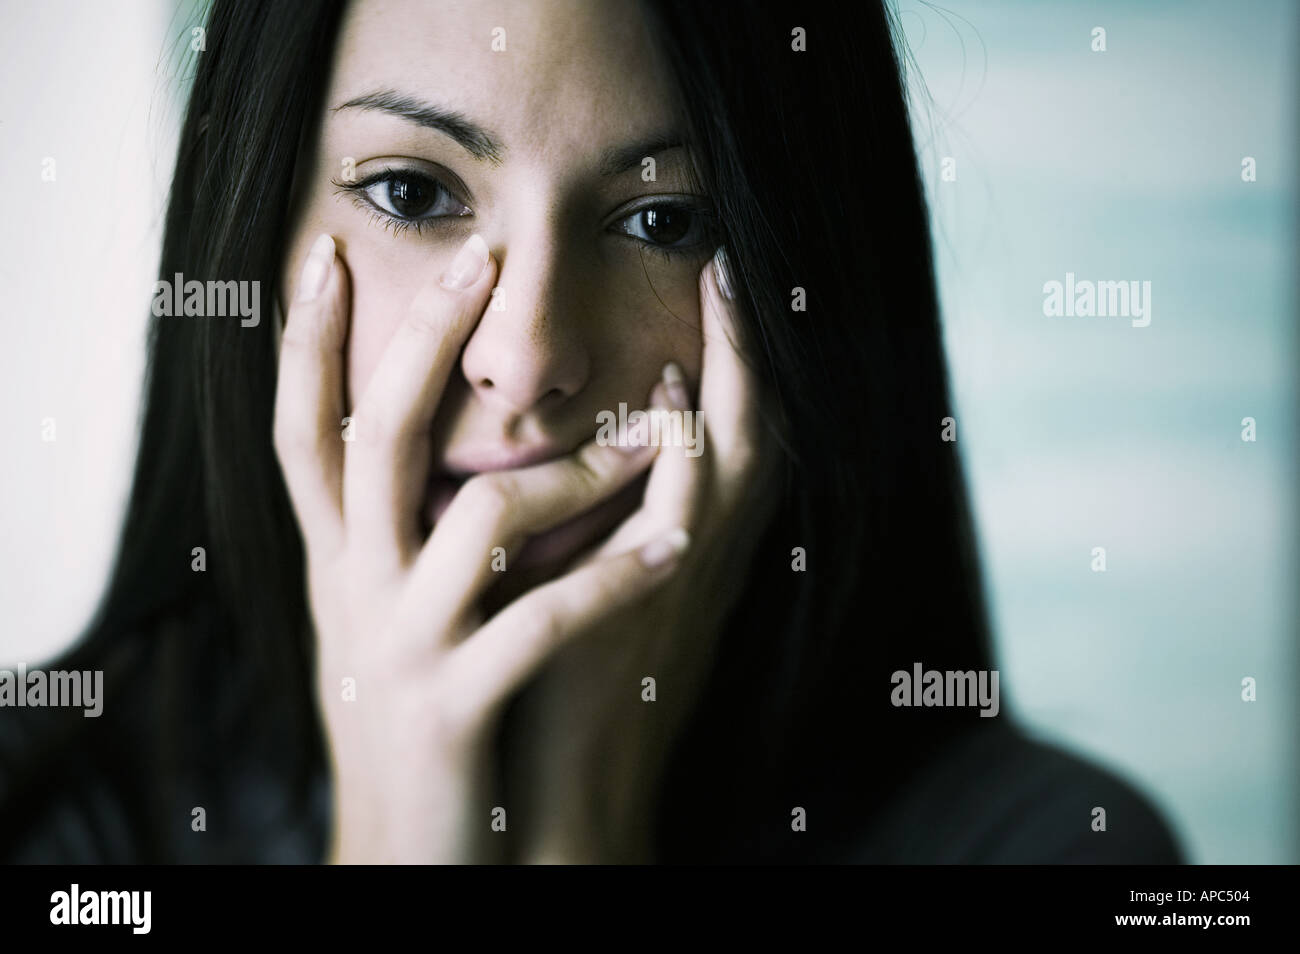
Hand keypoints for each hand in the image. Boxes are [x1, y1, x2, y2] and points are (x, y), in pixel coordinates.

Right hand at [272, 233, 692, 862]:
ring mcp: (402, 648)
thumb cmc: (412, 719)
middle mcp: (352, 592)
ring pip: (484, 520)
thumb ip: (391, 536)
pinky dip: (617, 576)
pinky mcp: (455, 707)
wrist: (405, 854)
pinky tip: (678, 543)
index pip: (302, 431)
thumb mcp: (380, 618)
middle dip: (423, 339)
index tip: (324, 253)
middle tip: (479, 254)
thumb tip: (428, 442)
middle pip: (376, 439)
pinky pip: (544, 622)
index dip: (303, 342)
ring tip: (658, 434)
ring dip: (582, 468)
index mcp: (335, 564)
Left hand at [502, 251, 777, 862]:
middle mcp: (695, 550)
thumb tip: (530, 448)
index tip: (710, 277)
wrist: (563, 784)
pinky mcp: (652, 611)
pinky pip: (686, 524)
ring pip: (737, 461)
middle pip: (749, 427)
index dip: (726, 357)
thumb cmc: (552, 677)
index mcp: (673, 540)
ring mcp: (683, 578)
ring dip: (737, 376)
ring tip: (724, 287)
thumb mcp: (571, 580)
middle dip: (747, 344)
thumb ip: (571, 515)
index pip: (714, 431)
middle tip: (733, 259)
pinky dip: (688, 459)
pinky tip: (670, 396)